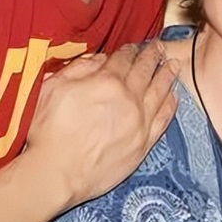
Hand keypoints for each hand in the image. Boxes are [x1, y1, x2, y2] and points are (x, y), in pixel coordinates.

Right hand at [24, 41, 177, 208]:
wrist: (54, 174)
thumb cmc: (47, 132)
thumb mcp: (53, 87)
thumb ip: (79, 68)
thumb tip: (100, 58)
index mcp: (106, 81)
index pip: (124, 58)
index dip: (130, 49)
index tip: (134, 46)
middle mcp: (128, 98)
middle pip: (145, 71)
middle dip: (153, 56)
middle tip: (160, 46)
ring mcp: (138, 122)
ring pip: (160, 91)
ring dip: (167, 75)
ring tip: (174, 65)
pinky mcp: (142, 145)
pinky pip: (163, 119)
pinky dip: (171, 105)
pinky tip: (174, 97)